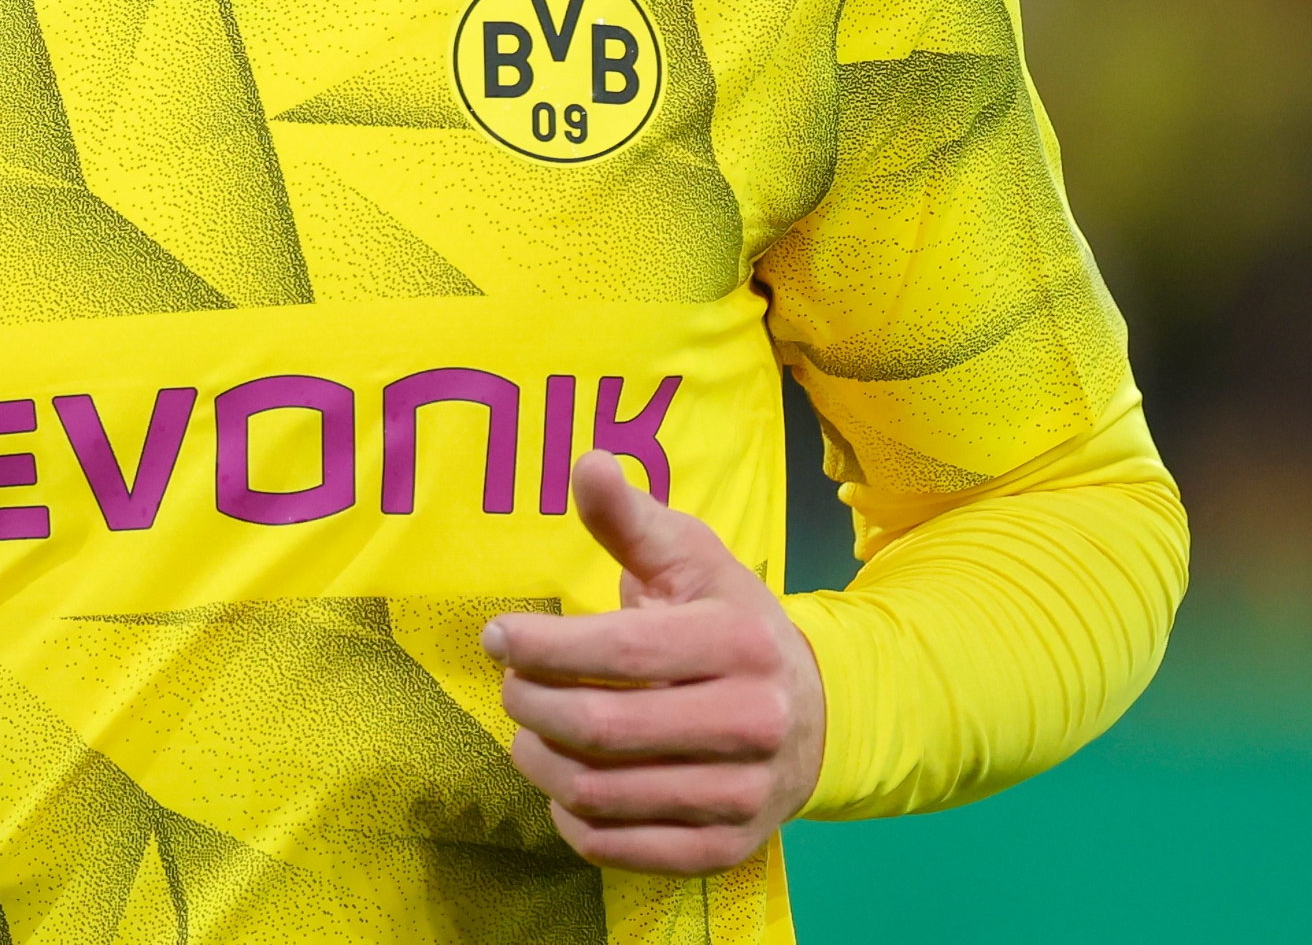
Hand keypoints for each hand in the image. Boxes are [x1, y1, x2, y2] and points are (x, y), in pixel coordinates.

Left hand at [483, 450, 825, 874]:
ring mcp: (744, 794)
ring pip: (601, 793)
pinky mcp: (728, 847)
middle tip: (512, 686)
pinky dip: (574, 821)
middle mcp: (752, 723)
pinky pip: (623, 849)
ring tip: (529, 731)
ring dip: (540, 762)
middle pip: (600, 728)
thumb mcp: (690, 561)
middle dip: (531, 704)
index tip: (496, 636)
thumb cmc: (729, 624)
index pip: (618, 651)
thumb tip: (587, 461)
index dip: (541, 645)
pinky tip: (563, 784)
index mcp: (738, 644)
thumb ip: (631, 520)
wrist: (815, 714)